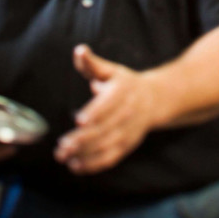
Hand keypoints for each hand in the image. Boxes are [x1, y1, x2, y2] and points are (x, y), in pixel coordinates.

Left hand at [54, 45, 159, 175]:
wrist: (155, 99)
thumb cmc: (126, 83)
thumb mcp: (111, 70)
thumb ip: (92, 63)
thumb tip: (79, 50)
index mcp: (124, 91)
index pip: (109, 103)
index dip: (95, 112)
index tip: (79, 120)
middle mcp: (129, 112)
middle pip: (106, 128)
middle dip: (84, 138)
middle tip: (63, 145)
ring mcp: (130, 131)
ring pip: (108, 145)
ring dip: (86, 154)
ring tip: (64, 156)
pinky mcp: (128, 145)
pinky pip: (112, 157)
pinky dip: (94, 165)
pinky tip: (76, 167)